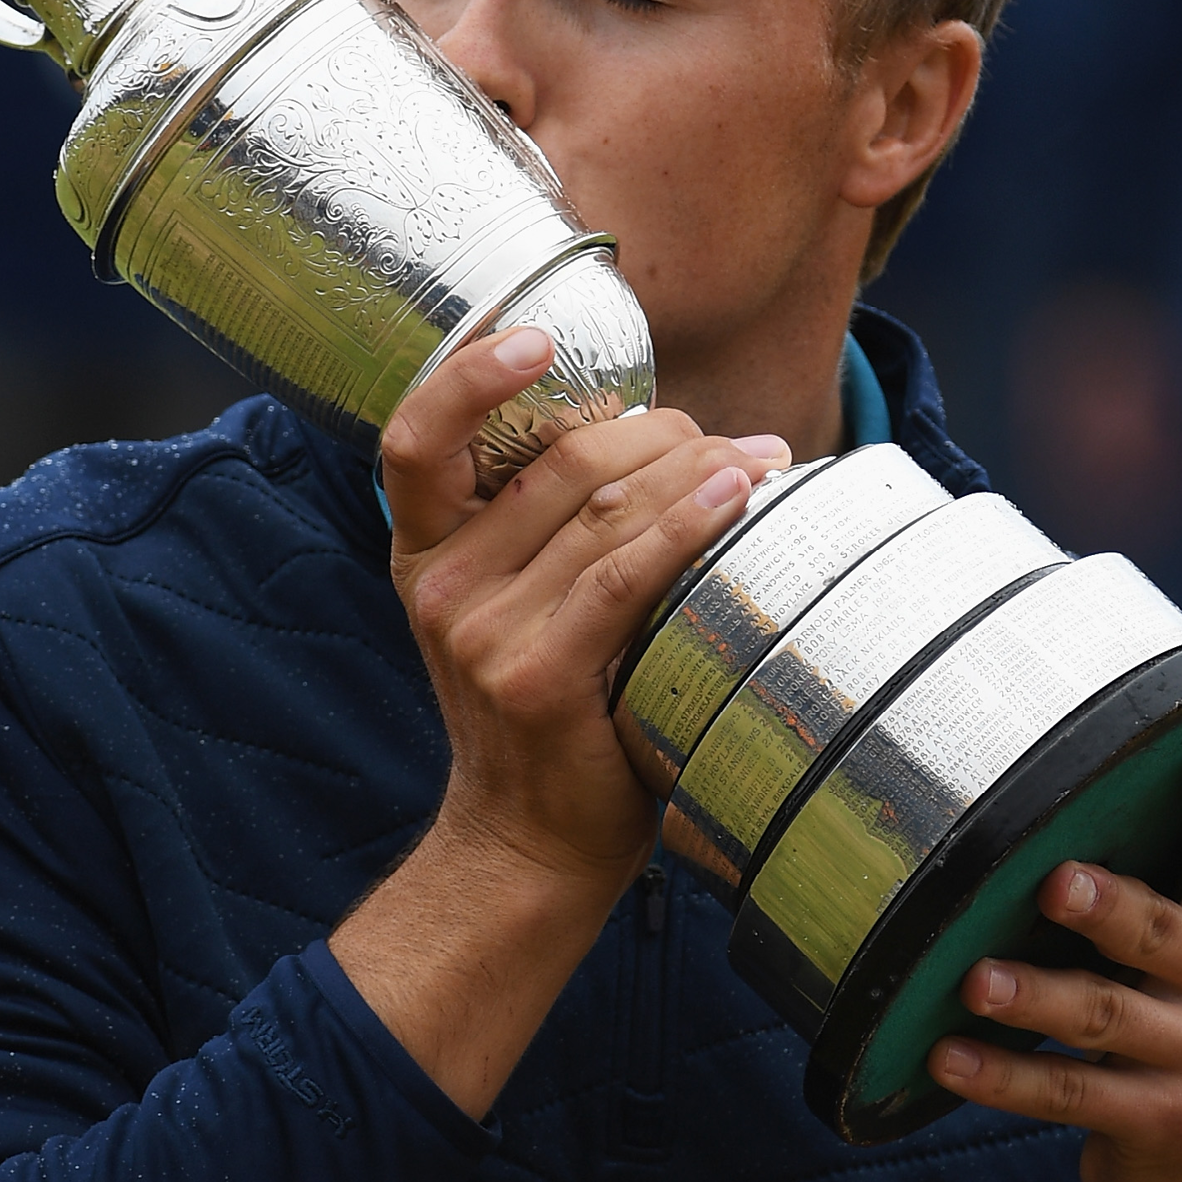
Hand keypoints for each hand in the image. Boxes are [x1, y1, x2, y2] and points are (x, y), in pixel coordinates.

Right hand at [331, 327, 789, 1115]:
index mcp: (425, 552)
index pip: (418, 436)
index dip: (470, 373)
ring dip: (698, 467)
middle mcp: (440, 583)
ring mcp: (479, 629)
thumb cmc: (555, 715)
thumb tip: (657, 432)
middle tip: (729, 439)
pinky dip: (691, 520)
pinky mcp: (533, 673)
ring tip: (763, 458)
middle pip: (560, 459)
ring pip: (603, 506)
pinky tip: (741, 493)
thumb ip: (552, 530)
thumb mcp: (521, 610)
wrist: (529, 845)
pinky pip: (624, 571)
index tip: (538, 336)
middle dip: (659, 431)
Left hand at [928, 732, 1181, 1181]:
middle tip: (1052, 883)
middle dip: (1105, 908)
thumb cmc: (1181, 1042)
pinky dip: (1006, 1077)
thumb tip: (1053, 828)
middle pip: (1160, 933)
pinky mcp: (1170, 1121)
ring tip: (974, 981)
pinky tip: (950, 1058)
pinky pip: (1073, 1093)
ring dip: (1033, 997)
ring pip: (1106, 1015)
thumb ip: (1158, 906)